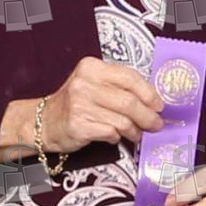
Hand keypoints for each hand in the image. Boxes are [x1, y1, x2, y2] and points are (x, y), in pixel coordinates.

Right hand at [39, 55, 161, 151]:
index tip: (159, 105)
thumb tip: (153, 101)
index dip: (149, 93)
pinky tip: (116, 137)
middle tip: (156, 124)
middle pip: (129, 101)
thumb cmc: (77, 104)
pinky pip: (111, 133)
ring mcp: (80, 104)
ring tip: (137, 133)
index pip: (130, 77)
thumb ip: (120, 87)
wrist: (46, 122)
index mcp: (92, 67)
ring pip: (123, 120)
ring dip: (135, 130)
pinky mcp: (79, 125)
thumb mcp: (95, 85)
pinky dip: (118, 137)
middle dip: (148, 116)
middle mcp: (85, 83)